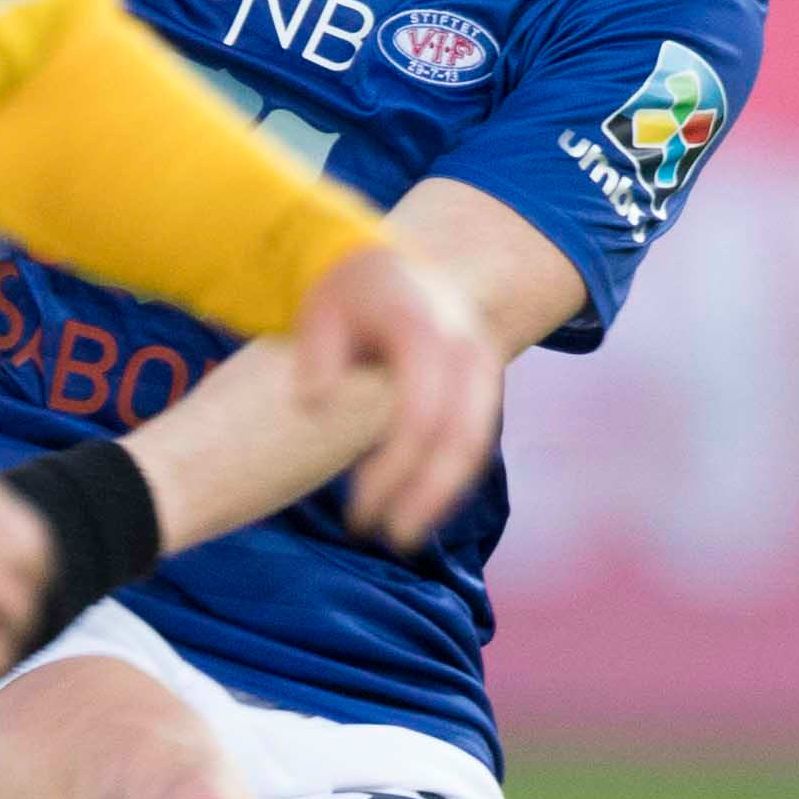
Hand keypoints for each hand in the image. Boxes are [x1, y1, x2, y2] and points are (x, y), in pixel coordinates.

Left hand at [291, 245, 497, 547]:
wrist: (385, 260)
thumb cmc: (343, 292)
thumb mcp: (318, 312)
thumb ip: (315, 356)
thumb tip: (315, 401)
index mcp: (425, 329)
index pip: (420, 415)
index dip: (393, 470)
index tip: (359, 508)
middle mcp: (465, 345)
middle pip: (462, 437)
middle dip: (428, 495)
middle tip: (391, 537)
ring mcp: (482, 361)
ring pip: (476, 442)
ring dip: (443, 494)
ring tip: (402, 531)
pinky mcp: (483, 380)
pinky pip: (474, 436)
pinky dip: (450, 476)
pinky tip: (416, 504)